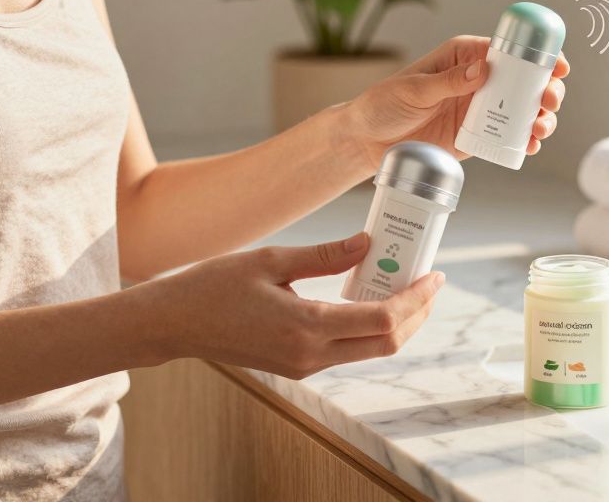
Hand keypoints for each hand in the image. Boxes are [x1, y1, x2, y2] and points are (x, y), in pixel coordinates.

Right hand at [152, 233, 443, 378]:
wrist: (173, 324)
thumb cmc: (212, 287)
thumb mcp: (270, 260)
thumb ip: (324, 256)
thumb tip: (368, 243)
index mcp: (306, 327)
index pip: (383, 320)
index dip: (416, 299)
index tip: (434, 275)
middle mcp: (310, 355)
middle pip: (386, 343)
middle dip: (416, 314)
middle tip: (427, 281)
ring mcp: (304, 365)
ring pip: (369, 349)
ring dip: (395, 321)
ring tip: (403, 284)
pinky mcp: (296, 365)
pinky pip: (347, 349)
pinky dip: (368, 326)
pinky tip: (368, 297)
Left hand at [343, 36, 568, 167]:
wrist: (369, 140)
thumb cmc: (385, 104)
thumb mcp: (414, 89)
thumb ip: (448, 81)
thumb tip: (483, 69)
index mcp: (464, 57)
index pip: (507, 51)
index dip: (537, 57)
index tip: (557, 67)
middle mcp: (477, 80)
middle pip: (523, 81)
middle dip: (545, 90)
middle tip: (549, 102)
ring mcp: (480, 109)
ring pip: (522, 110)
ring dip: (540, 117)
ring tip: (540, 129)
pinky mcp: (477, 136)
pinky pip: (507, 137)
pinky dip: (524, 142)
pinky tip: (530, 147)